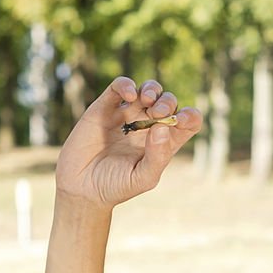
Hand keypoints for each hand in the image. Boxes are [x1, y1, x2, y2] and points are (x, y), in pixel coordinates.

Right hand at [55, 76, 201, 206]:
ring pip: (147, 90)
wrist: (82, 187)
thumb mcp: (143, 178)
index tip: (181, 119)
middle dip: (167, 102)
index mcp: (163, 142)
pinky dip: (126, 84)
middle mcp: (148, 126)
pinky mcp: (105, 108)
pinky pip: (119, 86)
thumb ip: (157, 156)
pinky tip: (129, 95)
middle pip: (168, 102)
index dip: (190, 116)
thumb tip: (163, 126)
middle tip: (158, 113)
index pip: (187, 122)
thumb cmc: (116, 186)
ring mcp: (127, 115)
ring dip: (152, 89)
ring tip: (147, 101)